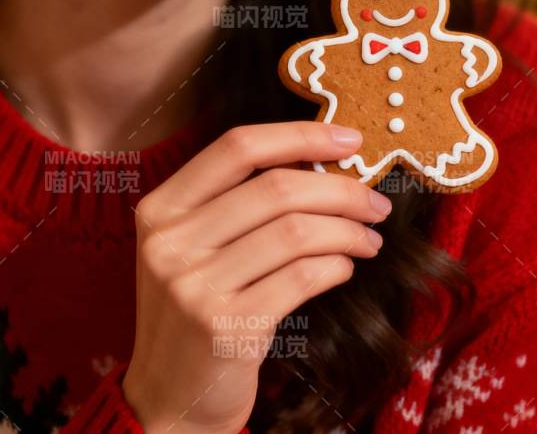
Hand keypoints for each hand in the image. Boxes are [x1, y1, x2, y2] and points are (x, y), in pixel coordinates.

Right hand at [121, 122, 389, 432]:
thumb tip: (322, 161)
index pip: (237, 147)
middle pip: (276, 188)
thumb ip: (236, 205)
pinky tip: (345, 269)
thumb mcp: (192, 251)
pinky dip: (336, 266)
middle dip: (341, 189)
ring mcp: (193, 286)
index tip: (350, 139)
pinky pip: (302, 277)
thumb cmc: (196, 313)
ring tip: (368, 239)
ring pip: (296, 231)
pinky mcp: (226, 326)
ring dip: (347, 230)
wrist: (169, 400)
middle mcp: (170, 243)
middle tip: (376, 203)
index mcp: (160, 210)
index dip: (300, 135)